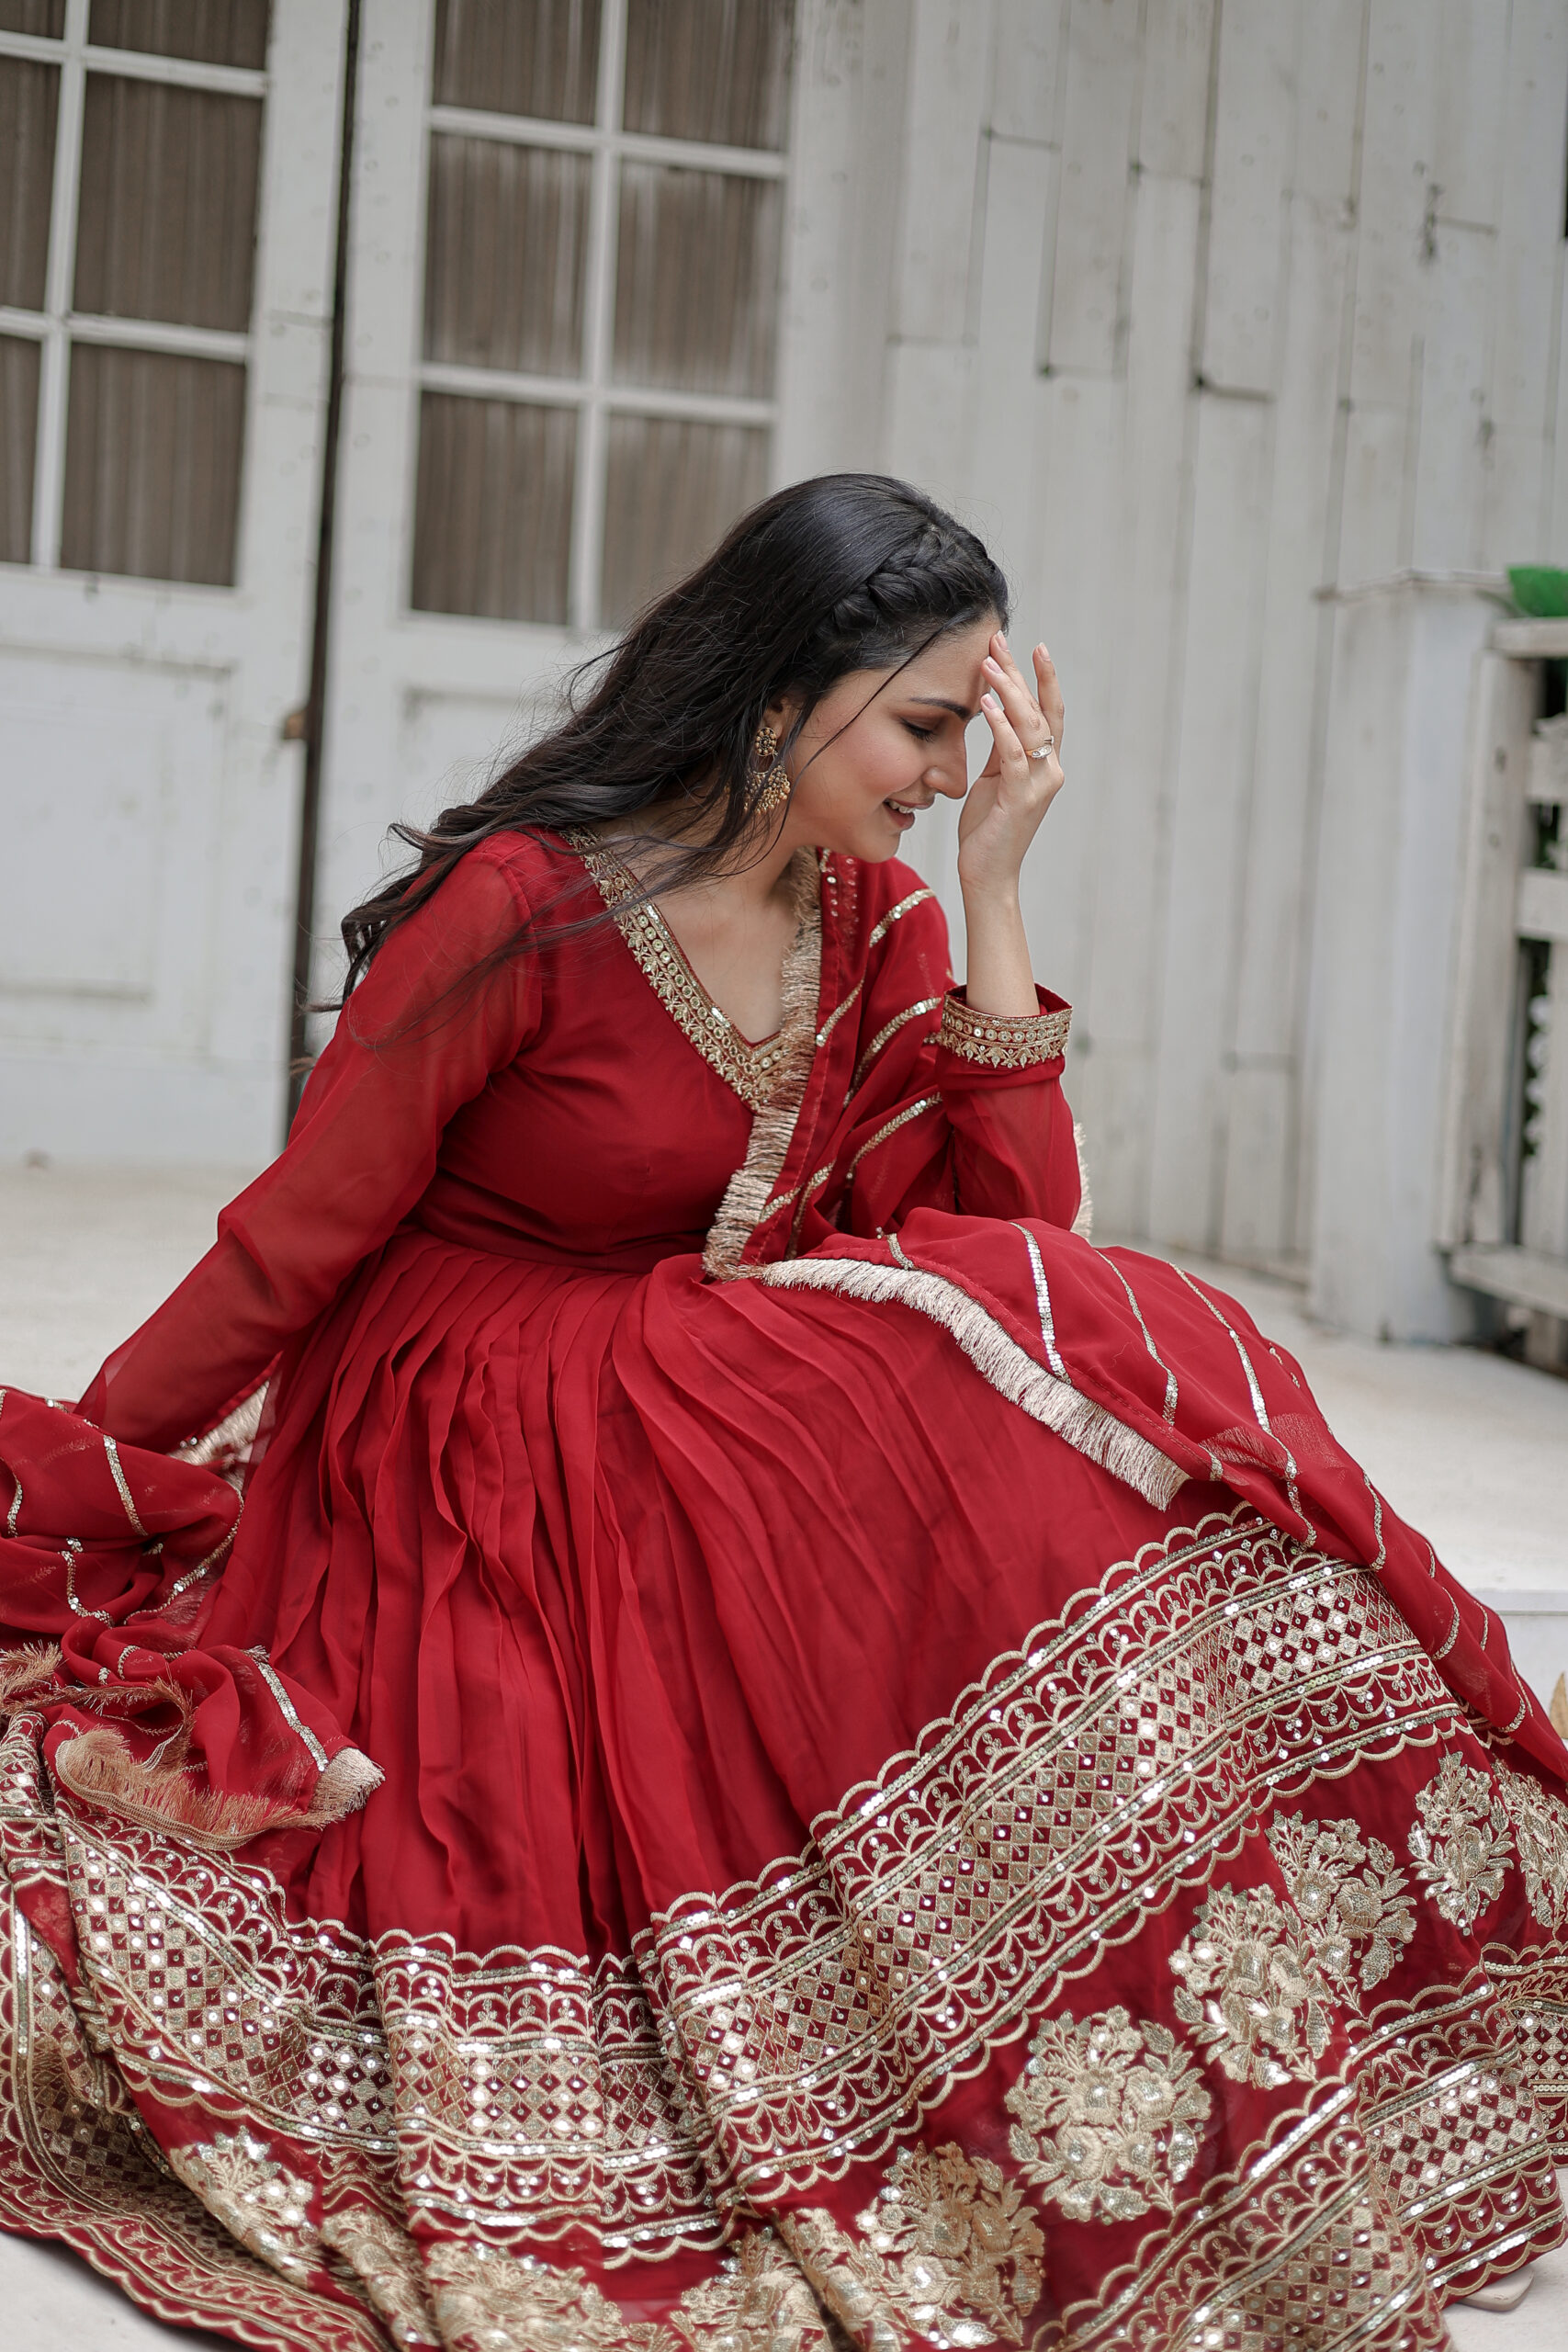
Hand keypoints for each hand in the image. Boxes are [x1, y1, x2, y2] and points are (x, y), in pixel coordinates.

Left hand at [957, 634, 1065, 901]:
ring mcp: (1039, 784)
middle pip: (1040, 709)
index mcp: (1045, 763)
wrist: (987, 874)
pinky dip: (1000, 726)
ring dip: (1007, 691)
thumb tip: (995, 710)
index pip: (1046, 711)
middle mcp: (1050, 769)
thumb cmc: (988, 828)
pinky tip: (984, 704)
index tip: (1026, 645)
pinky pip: (1013, 754)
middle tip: (999, 642)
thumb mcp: (994, 778)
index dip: (1039, 677)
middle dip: (1020, 673)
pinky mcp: (1021, 798)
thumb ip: (1002, 747)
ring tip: (987, 663)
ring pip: (1029, 725)